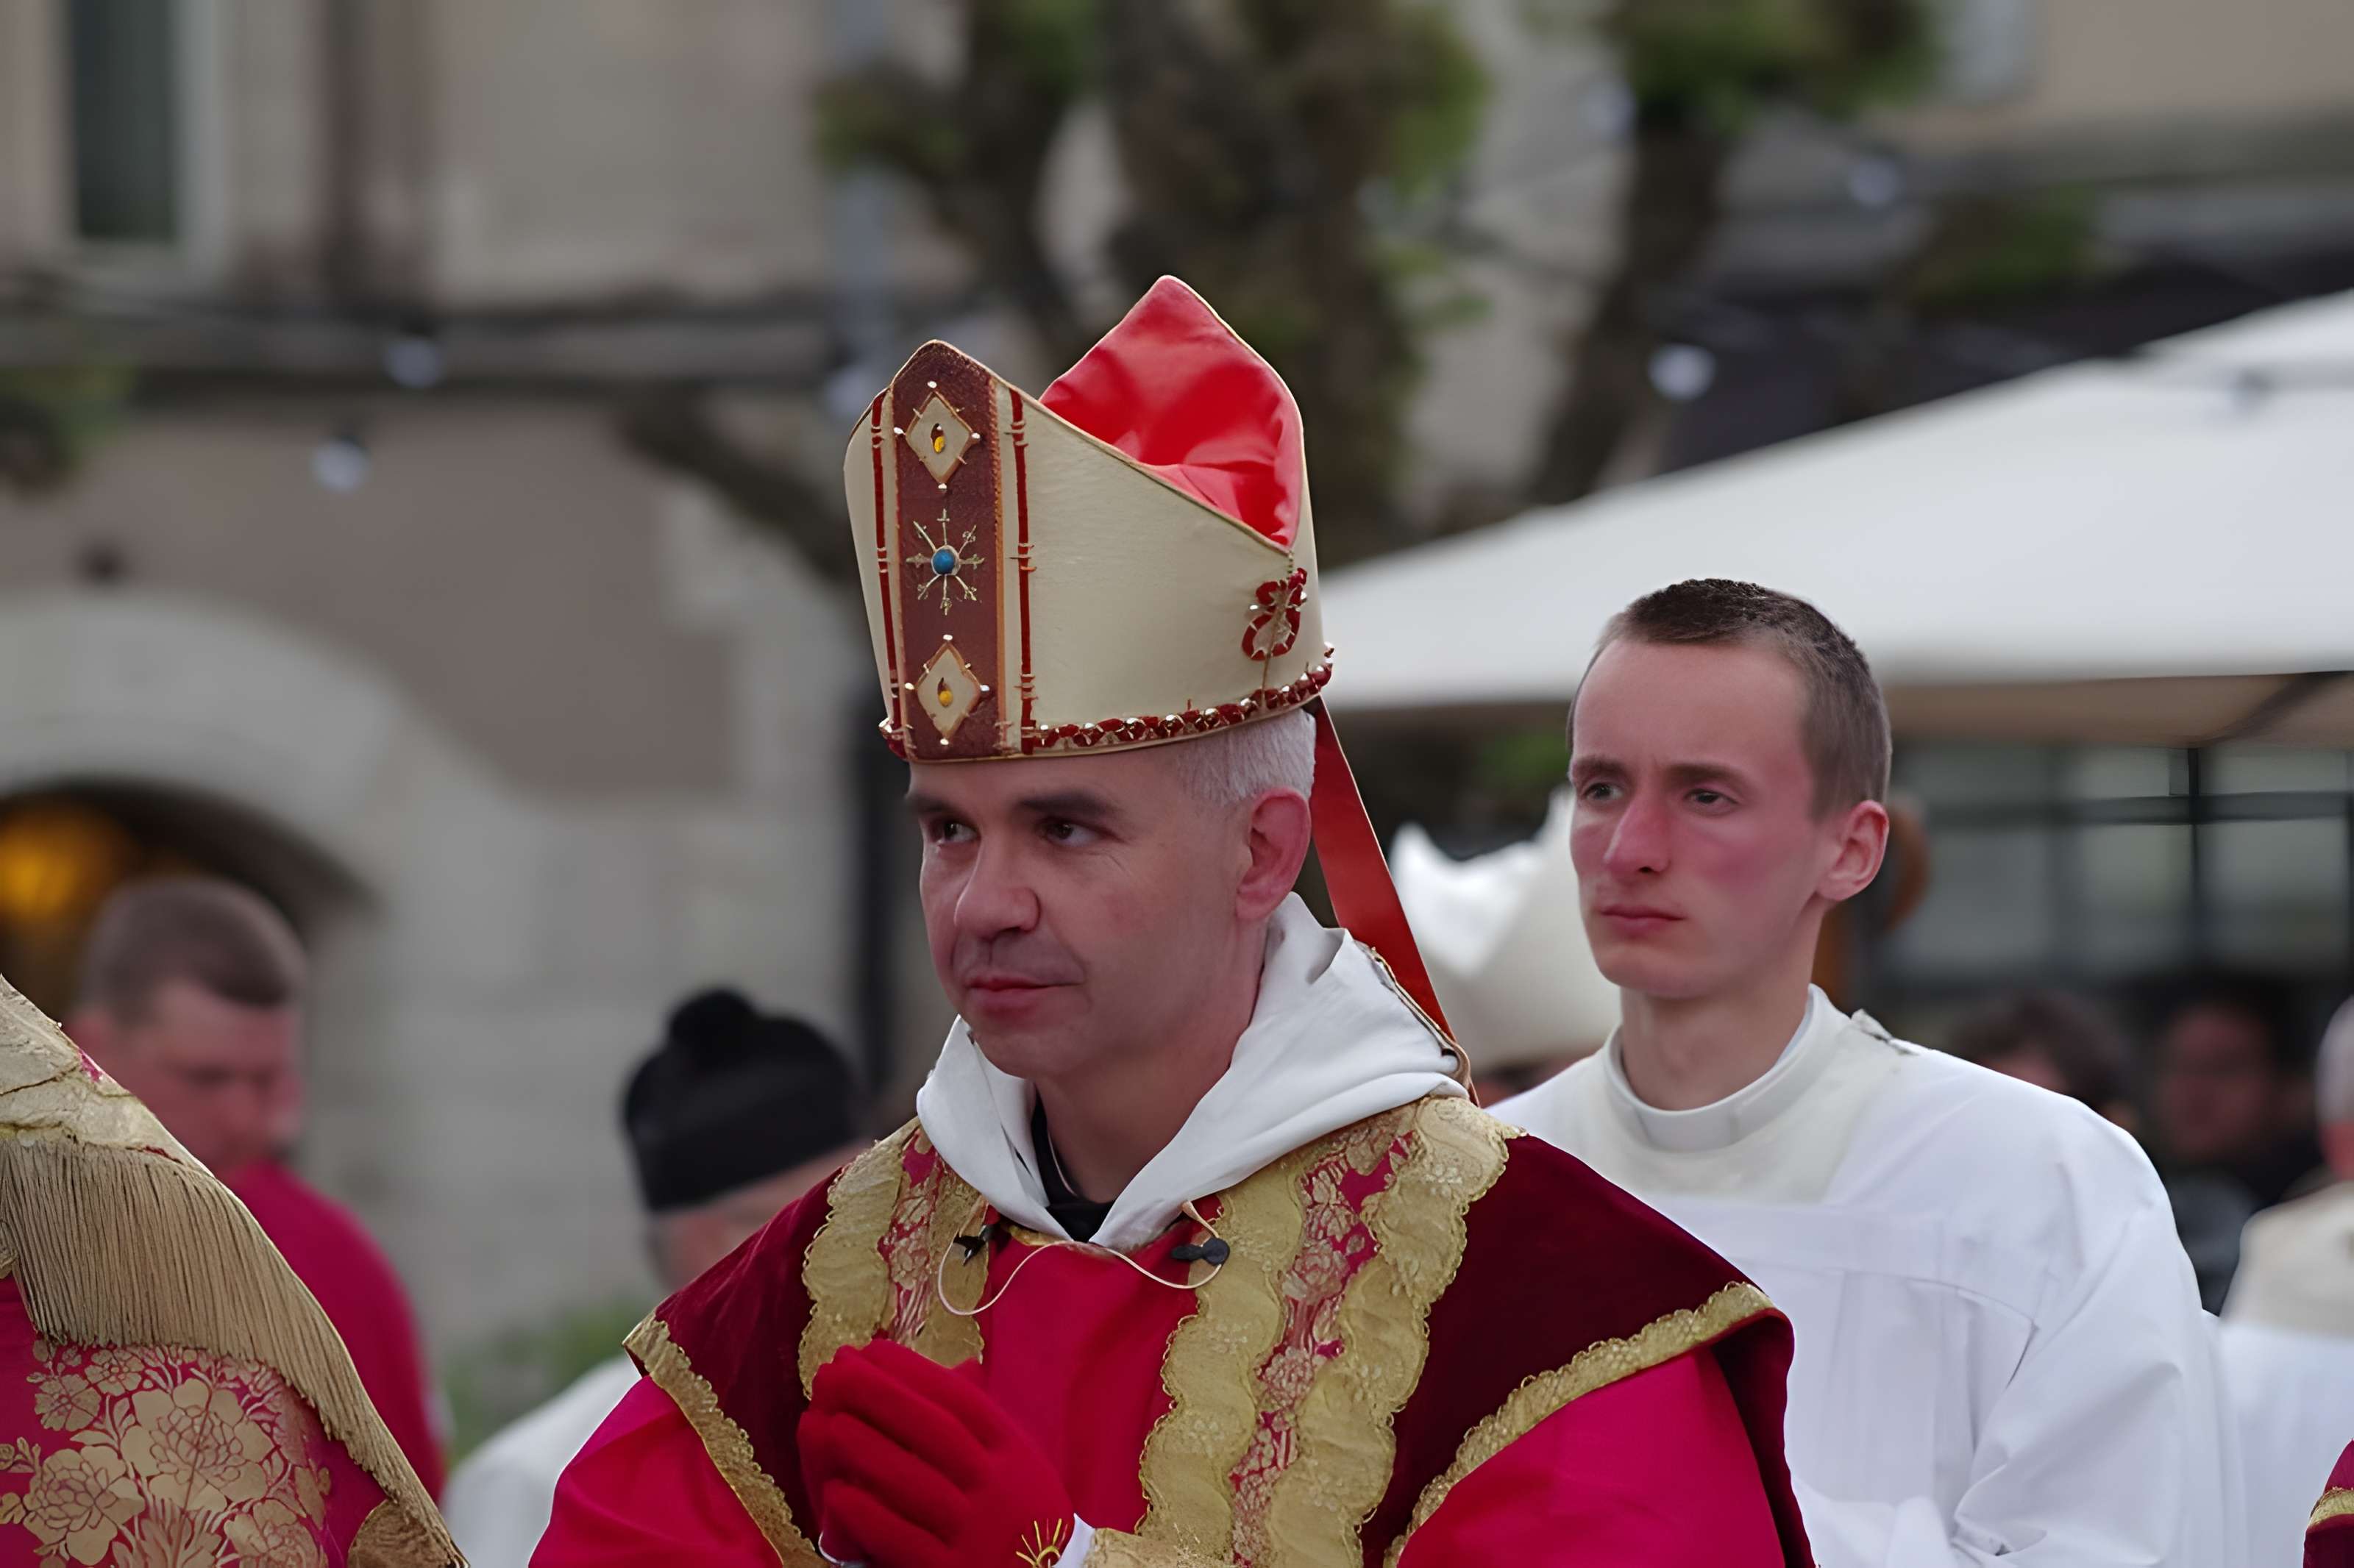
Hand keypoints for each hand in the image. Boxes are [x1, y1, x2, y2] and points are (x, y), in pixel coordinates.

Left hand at [800, 1339, 1078, 1567]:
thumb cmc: (1017, 1514)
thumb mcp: (1016, 1464)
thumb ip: (979, 1426)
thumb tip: (925, 1372)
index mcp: (1015, 1454)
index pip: (963, 1402)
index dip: (916, 1373)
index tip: (873, 1349)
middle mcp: (999, 1488)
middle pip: (936, 1432)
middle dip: (883, 1397)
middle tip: (839, 1372)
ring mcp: (976, 1532)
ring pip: (914, 1483)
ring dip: (868, 1449)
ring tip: (830, 1424)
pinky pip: (901, 1538)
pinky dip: (866, 1513)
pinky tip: (836, 1491)